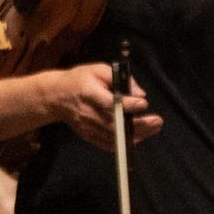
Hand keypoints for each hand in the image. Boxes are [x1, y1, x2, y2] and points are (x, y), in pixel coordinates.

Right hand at [44, 62, 161, 151]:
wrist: (56, 96)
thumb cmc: (80, 79)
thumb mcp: (98, 70)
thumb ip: (119, 78)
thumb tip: (139, 94)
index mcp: (89, 93)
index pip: (109, 102)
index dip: (127, 105)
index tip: (143, 104)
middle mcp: (88, 112)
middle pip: (114, 123)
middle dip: (138, 124)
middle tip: (157, 120)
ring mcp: (87, 126)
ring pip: (113, 136)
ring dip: (136, 134)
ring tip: (154, 127)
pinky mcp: (87, 135)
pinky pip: (106, 144)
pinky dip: (123, 144)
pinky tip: (139, 137)